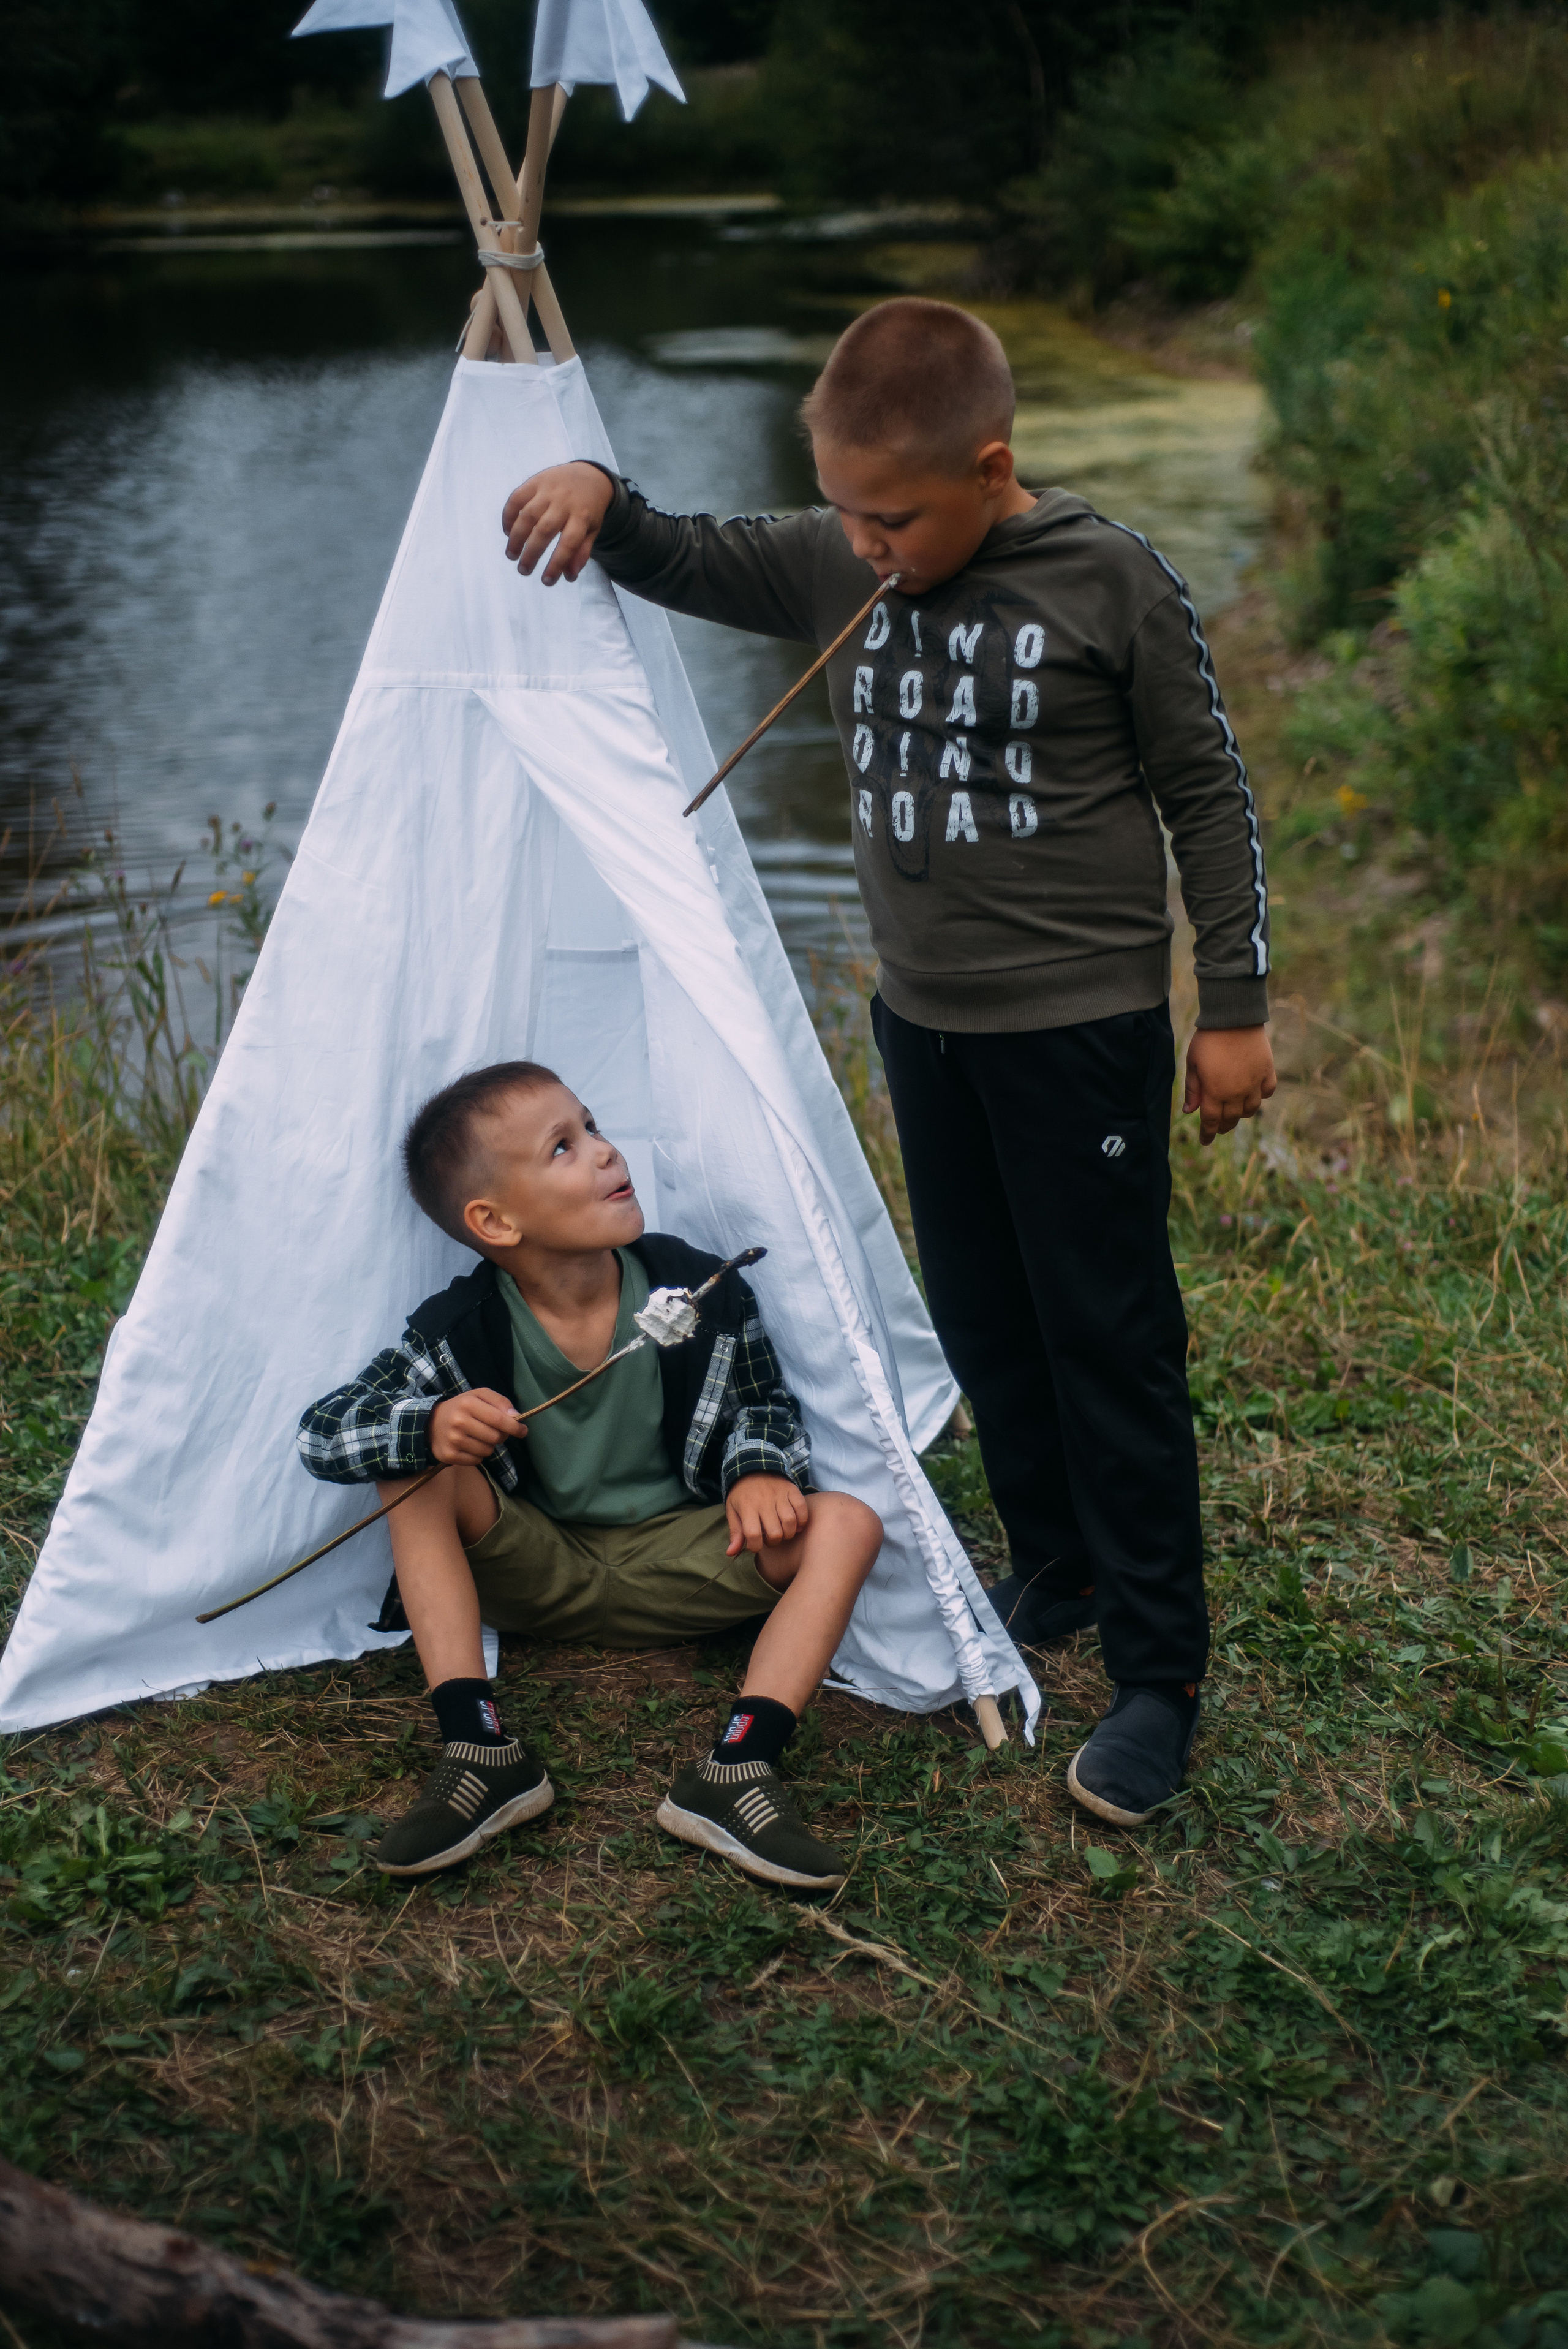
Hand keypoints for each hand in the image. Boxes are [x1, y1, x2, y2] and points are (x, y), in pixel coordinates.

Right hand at [430, 1388, 525, 1465]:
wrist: (431, 1423)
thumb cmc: (461, 1408)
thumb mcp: (478, 1396)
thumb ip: (499, 1401)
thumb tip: (516, 1416)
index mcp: (468, 1404)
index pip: (499, 1419)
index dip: (515, 1427)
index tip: (523, 1431)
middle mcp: (459, 1422)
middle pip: (496, 1437)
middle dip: (500, 1436)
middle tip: (493, 1431)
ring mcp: (453, 1440)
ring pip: (488, 1451)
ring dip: (488, 1445)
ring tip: (478, 1437)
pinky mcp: (449, 1455)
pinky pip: (477, 1460)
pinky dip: (478, 1455)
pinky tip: (469, 1446)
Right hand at [501, 462, 614, 584]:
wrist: (589, 475)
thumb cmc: (589, 509)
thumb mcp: (592, 530)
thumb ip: (581, 552)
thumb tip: (569, 577)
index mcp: (582, 516)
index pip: (569, 544)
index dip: (556, 564)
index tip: (546, 581)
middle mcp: (564, 502)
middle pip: (545, 530)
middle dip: (531, 553)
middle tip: (523, 570)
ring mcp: (548, 490)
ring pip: (527, 515)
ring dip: (516, 537)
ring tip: (511, 555)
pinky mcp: (535, 481)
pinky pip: (516, 498)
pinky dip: (508, 516)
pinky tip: (507, 532)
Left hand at [725, 1475, 807, 1556]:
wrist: (754, 1467)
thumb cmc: (742, 1494)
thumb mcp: (733, 1511)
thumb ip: (735, 1533)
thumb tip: (731, 1553)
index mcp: (747, 1507)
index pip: (753, 1535)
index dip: (755, 1547)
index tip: (755, 1545)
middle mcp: (764, 1501)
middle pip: (775, 1532)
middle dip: (774, 1541)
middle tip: (770, 1537)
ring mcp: (780, 1495)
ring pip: (790, 1522)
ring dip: (788, 1533)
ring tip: (783, 1531)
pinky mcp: (792, 1489)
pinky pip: (802, 1509)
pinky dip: (802, 1521)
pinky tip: (795, 1524)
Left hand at [1183, 1025, 1277, 1145]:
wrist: (1233, 1017)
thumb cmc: (1208, 1039)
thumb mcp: (1193, 1064)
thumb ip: (1192, 1089)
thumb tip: (1189, 1111)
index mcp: (1215, 1092)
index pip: (1211, 1121)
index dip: (1207, 1133)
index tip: (1205, 1142)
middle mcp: (1236, 1092)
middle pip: (1231, 1118)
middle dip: (1223, 1126)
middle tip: (1217, 1127)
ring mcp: (1254, 1083)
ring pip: (1251, 1109)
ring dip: (1241, 1114)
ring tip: (1235, 1112)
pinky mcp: (1267, 1071)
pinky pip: (1267, 1092)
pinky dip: (1261, 1096)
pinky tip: (1254, 1094)